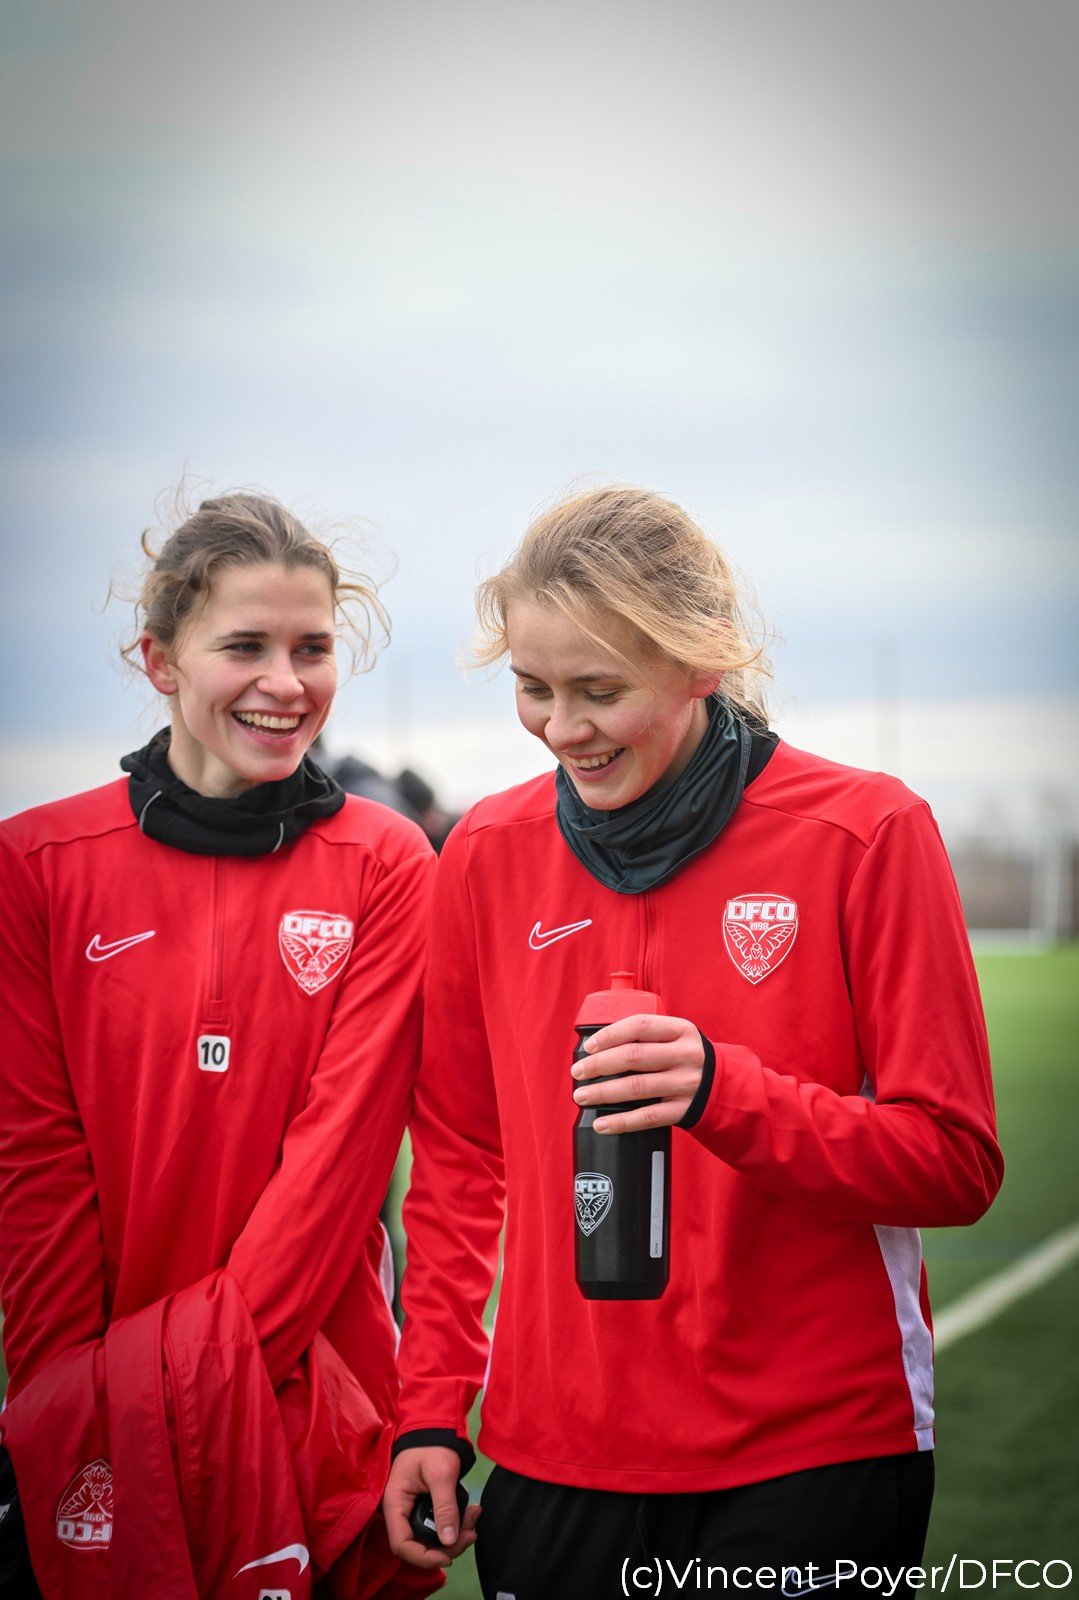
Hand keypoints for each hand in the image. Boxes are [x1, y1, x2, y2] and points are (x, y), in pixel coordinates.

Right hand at [383, 1445, 479, 1568]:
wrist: (436, 1428)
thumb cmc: (432, 1446)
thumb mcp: (441, 1473)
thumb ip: (445, 1506)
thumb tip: (449, 1541)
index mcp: (395, 1503)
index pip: (401, 1544)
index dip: (424, 1557)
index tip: (448, 1557)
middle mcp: (400, 1512)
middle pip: (419, 1546)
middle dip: (448, 1545)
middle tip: (472, 1531)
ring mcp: (412, 1512)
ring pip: (432, 1538)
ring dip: (456, 1534)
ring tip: (474, 1515)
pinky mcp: (425, 1510)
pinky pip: (439, 1526)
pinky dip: (456, 1524)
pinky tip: (471, 1512)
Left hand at [571, 1013, 703, 1132]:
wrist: (723, 1085)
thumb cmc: (685, 1057)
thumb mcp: (676, 1036)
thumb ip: (646, 1036)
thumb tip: (597, 1048)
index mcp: (681, 1030)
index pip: (640, 1026)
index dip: (610, 1035)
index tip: (589, 1047)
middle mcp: (685, 1055)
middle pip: (634, 1057)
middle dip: (599, 1065)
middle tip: (578, 1072)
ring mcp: (685, 1084)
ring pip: (637, 1088)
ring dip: (604, 1093)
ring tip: (582, 1096)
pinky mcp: (683, 1110)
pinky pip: (648, 1117)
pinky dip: (621, 1122)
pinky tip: (602, 1123)